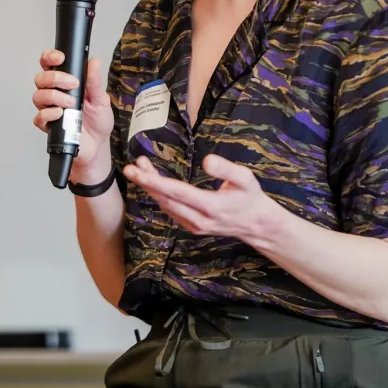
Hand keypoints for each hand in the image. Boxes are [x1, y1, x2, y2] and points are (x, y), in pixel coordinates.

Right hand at [32, 49, 113, 178]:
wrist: (98, 146)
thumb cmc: (98, 122)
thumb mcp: (101, 99)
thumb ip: (95, 82)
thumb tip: (94, 62)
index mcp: (66, 84)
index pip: (50, 65)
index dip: (49, 58)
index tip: (60, 58)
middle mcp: (55, 94)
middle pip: (41, 78)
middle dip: (55, 78)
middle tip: (72, 84)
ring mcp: (50, 110)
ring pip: (38, 96)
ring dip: (54, 96)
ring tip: (71, 103)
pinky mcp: (48, 126)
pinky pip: (39, 117)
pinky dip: (49, 114)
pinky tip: (60, 114)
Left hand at [122, 154, 283, 239]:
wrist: (256, 225)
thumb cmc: (250, 197)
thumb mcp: (245, 178)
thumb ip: (226, 169)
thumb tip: (206, 160)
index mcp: (210, 206)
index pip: (176, 192)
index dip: (154, 181)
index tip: (137, 171)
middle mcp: (198, 219)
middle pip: (165, 199)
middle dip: (146, 183)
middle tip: (131, 167)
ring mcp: (194, 226)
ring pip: (165, 205)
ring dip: (151, 188)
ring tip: (140, 168)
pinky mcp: (192, 227)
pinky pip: (170, 210)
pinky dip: (159, 196)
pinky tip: (153, 182)